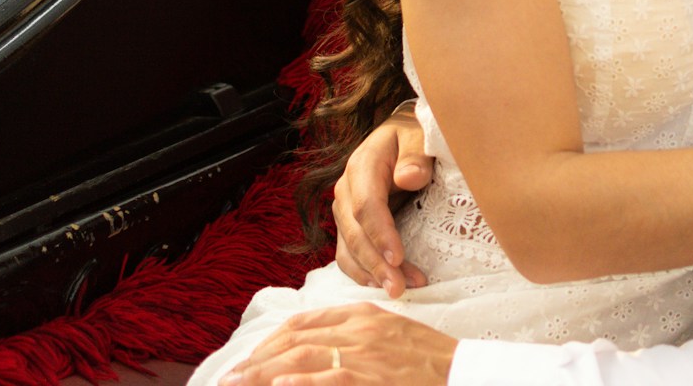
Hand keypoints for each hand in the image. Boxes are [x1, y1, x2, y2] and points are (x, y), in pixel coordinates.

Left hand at [221, 303, 455, 385]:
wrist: (463, 371)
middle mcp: (358, 329)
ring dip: (263, 374)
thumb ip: (354, 335)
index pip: (303, 322)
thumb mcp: (389, 333)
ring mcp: (365, 353)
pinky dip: (302, 384)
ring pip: (302, 359)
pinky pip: (331, 378)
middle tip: (229, 378)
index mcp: (361, 314)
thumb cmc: (427, 359)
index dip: (271, 341)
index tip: (250, 359)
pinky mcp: (373, 378)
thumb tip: (317, 350)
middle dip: (257, 361)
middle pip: (294, 341)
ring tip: (237, 385)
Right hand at [334, 112, 432, 296]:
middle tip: (400, 288)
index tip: (398, 258)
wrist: (401, 136)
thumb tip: (407, 178)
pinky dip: (363, 273)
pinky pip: (348, 254)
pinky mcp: (350, 226)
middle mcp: (346, 189)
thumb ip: (416, 155)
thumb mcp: (420, 135)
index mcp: (362, 165)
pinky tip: (382, 285)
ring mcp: (344, 210)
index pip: (366, 205)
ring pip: (348, 249)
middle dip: (376, 264)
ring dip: (371, 274)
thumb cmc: (414, 136)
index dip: (380, 234)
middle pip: (354, 233)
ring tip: (400, 291)